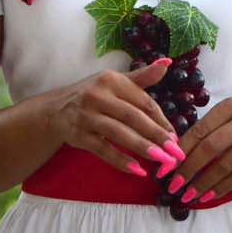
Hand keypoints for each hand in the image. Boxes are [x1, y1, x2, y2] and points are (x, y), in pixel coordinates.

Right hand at [47, 59, 177, 175]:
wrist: (56, 109)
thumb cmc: (93, 94)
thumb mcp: (115, 81)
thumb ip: (142, 76)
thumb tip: (167, 62)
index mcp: (111, 79)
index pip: (143, 101)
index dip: (161, 120)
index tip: (175, 137)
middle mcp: (97, 95)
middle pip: (133, 117)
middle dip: (156, 135)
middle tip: (175, 152)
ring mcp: (86, 116)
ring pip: (118, 133)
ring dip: (142, 147)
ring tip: (162, 160)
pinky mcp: (78, 135)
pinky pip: (103, 150)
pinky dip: (120, 160)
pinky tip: (138, 170)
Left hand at [168, 97, 231, 206]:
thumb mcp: (225, 122)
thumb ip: (203, 133)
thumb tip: (171, 156)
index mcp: (230, 106)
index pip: (200, 130)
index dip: (180, 150)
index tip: (165, 167)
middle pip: (211, 147)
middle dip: (189, 168)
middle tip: (173, 184)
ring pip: (225, 165)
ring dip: (203, 183)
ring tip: (188, 194)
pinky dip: (221, 188)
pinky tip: (207, 195)